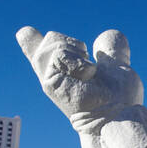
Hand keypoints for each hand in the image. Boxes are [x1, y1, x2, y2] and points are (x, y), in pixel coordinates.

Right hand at [17, 27, 144, 126]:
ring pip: (55, 42)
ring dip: (79, 56)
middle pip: (51, 37)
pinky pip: (59, 54)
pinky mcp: (48, 84)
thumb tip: (109, 34)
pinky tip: (87, 78)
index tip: (24, 33)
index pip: (42, 54)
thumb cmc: (122, 99)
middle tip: (92, 70)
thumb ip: (112, 51)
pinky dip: (78, 62)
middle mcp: (54, 77)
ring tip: (91, 75)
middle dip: (75, 44)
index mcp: (67, 73)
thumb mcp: (118, 66)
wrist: (122, 114)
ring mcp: (49, 80)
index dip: (31, 42)